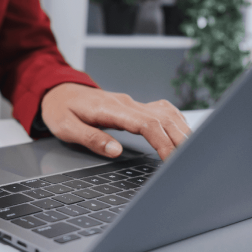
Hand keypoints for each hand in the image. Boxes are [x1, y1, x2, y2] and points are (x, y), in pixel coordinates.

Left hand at [39, 83, 192, 159]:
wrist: (57, 91)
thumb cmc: (60, 109)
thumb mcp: (66, 128)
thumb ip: (91, 138)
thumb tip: (116, 150)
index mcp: (110, 109)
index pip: (146, 123)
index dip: (162, 141)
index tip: (171, 159)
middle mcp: (126, 103)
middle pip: (163, 118)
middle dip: (179, 139)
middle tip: (190, 161)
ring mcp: (131, 104)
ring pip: (166, 113)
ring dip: (182, 130)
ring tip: (193, 151)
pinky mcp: (133, 107)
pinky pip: (162, 111)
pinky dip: (176, 123)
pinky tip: (182, 134)